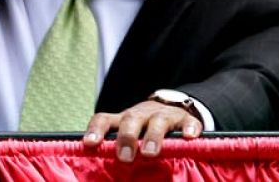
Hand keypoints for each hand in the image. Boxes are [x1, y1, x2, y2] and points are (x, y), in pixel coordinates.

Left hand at [84, 99, 201, 162]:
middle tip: (124, 157)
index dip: (95, 130)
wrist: (171, 107)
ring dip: (153, 136)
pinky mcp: (186, 119)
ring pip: (157, 121)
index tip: (89, 143)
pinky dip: (188, 129)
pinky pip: (188, 122)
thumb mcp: (129, 134)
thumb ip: (117, 146)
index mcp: (123, 119)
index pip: (104, 119)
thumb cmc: (144, 128)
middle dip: (126, 137)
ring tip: (150, 153)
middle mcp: (141, 114)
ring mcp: (164, 115)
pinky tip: (189, 138)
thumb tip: (100, 169)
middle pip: (130, 120)